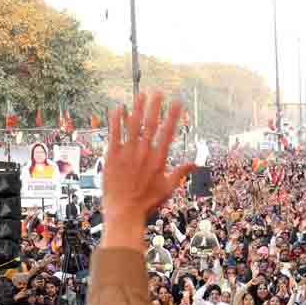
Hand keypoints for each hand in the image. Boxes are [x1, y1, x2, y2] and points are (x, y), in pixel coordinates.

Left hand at [103, 93, 193, 247]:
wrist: (125, 212)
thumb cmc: (148, 203)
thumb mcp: (168, 188)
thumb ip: (180, 173)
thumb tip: (194, 163)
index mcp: (159, 159)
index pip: (168, 132)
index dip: (173, 115)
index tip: (177, 102)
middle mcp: (144, 153)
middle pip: (150, 124)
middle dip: (155, 106)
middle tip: (158, 92)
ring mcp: (127, 153)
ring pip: (133, 126)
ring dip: (137, 108)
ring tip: (140, 94)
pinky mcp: (112, 157)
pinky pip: (114, 134)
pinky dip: (116, 121)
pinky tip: (118, 109)